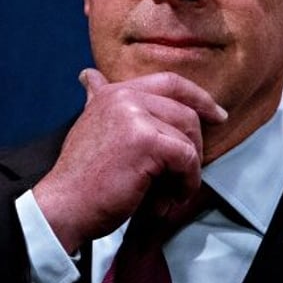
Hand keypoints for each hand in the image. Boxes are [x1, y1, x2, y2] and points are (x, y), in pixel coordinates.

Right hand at [32, 68, 227, 252]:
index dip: (199, 97)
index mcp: (115, 92)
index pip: (171, 82)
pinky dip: (187, 181)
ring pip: (188, 137)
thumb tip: (91, 75)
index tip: (218, 115)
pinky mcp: (146, 141)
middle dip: (194, 145)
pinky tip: (172, 197)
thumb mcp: (91, 126)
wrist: (64, 207)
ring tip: (173, 191)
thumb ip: (98, 99)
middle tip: (186, 174)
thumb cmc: (84, 177)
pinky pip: (187, 158)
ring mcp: (135, 116)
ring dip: (188, 169)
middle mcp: (125, 97)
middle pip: (186, 112)